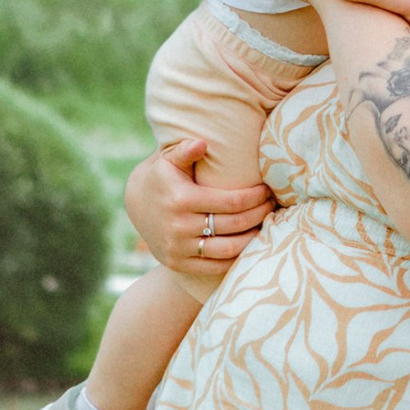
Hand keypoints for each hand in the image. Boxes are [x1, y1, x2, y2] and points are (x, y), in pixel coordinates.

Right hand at [126, 131, 273, 280]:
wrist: (136, 205)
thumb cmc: (161, 176)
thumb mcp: (167, 159)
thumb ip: (184, 150)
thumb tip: (201, 143)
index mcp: (181, 199)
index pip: (232, 202)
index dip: (256, 197)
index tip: (268, 190)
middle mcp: (179, 226)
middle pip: (234, 225)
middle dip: (259, 214)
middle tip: (273, 206)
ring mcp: (178, 248)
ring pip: (228, 249)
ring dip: (253, 238)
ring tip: (266, 225)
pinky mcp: (177, 263)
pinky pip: (214, 266)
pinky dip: (235, 257)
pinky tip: (249, 244)